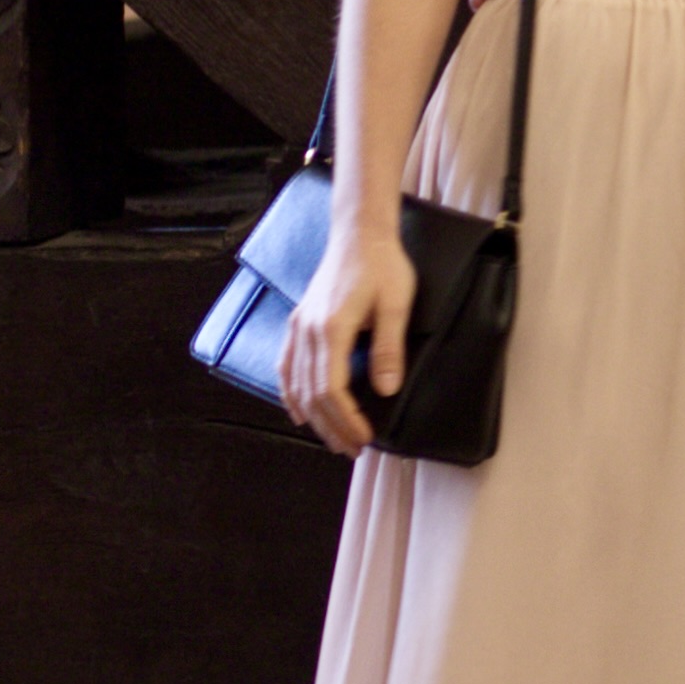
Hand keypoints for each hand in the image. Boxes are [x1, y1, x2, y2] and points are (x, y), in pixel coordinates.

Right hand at [282, 216, 415, 454]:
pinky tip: (299, 412)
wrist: (359, 234)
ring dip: (314, 417)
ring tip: (333, 439)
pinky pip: (287, 366)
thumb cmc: (383, 265)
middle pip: (312, 394)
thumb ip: (390, 347)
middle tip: (353, 450)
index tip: (364, 438)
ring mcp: (299, 327)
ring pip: (297, 384)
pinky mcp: (299, 322)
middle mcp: (308, 331)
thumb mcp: (397, 303)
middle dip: (332, 426)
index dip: (346, 419)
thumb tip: (386, 389)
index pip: (332, 389)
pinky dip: (291, 393)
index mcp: (332, 328)